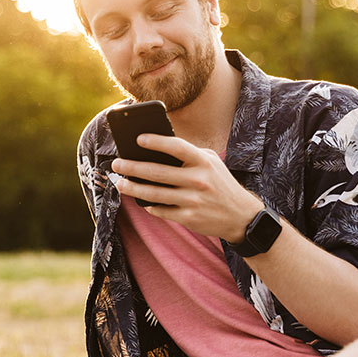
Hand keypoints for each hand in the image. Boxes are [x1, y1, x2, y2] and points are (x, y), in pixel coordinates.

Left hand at [112, 134, 263, 242]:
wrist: (241, 216)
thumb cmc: (220, 183)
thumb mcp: (211, 163)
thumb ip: (189, 155)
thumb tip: (155, 151)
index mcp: (204, 162)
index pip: (177, 147)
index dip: (157, 142)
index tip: (138, 139)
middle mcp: (198, 180)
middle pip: (158, 172)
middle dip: (133, 167)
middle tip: (116, 163)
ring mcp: (193, 200)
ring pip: (155, 194)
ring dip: (133, 188)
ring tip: (119, 182)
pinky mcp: (189, 218)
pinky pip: (162, 210)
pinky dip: (150, 206)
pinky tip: (141, 201)